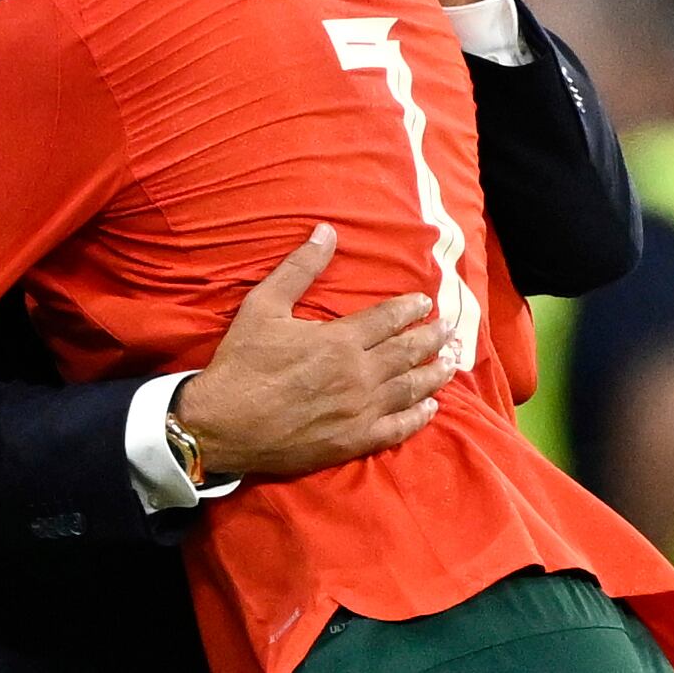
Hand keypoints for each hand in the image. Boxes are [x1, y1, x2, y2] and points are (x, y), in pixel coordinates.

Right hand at [170, 223, 455, 477]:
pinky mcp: (353, 441)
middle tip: (451, 329)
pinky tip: (431, 407)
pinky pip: (398, 428)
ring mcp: (360, 411)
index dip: (411, 308)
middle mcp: (359, 375)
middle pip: (408, 352)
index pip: (389, 318)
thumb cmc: (241, 362)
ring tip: (451, 360)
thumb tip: (326, 230)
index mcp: (340, 340)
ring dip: (435, 372)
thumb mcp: (263, 306)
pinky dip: (419, 416)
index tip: (425, 302)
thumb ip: (300, 268)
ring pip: (411, 388)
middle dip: (433, 337)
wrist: (222, 424)